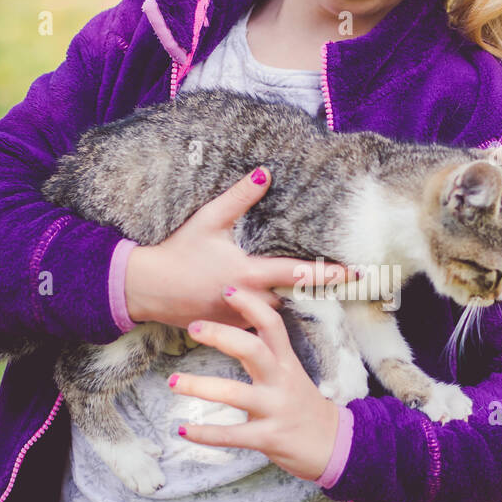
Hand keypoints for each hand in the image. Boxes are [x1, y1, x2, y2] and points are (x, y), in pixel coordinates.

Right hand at [124, 166, 354, 330]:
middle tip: (341, 284)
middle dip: (313, 291)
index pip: (297, 274)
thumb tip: (265, 173)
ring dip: (288, 302)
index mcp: (248, 273)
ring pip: (275, 312)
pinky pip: (256, 323)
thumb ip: (239, 198)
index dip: (328, 274)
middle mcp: (248, 299)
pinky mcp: (228, 327)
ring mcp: (238, 317)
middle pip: (292, 297)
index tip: (355, 274)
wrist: (147, 288)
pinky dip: (266, 315)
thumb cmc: (177, 252)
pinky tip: (273, 309)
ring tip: (311, 295)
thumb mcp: (208, 220)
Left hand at [167, 283, 340, 480]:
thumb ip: (267, 355)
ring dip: (200, 386)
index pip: (272, 325)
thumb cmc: (304, 406)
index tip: (227, 290)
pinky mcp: (269, 437)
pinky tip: (183, 430)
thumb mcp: (291, 374)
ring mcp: (276, 409)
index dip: (251, 305)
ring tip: (172, 381)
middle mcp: (281, 381)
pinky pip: (233, 435)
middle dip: (222, 335)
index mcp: (286, 362)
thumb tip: (236, 332)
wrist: (335, 446)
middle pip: (252, 350)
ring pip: (235, 393)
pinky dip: (206, 433)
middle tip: (193, 327)